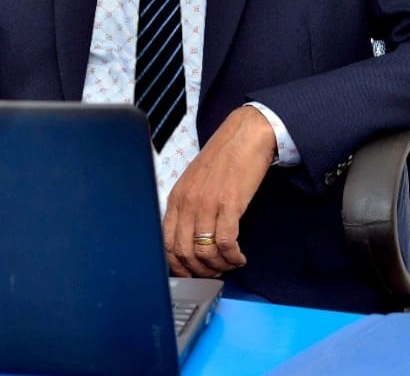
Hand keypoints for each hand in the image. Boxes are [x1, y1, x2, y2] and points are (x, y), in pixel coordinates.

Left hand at [163, 105, 275, 277]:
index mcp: (176, 197)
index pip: (166, 242)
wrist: (244, 136)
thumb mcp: (195, 183)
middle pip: (183, 253)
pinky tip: (240, 257)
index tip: (190, 273)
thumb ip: (188, 208)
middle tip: (214, 272)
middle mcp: (188, 202)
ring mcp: (207, 203)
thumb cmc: (222, 159)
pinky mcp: (229, 204)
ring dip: (219, 266)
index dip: (177, 266)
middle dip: (199, 271)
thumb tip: (189, 240)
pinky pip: (226, 243)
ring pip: (204, 252)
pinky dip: (233, 258)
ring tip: (229, 263)